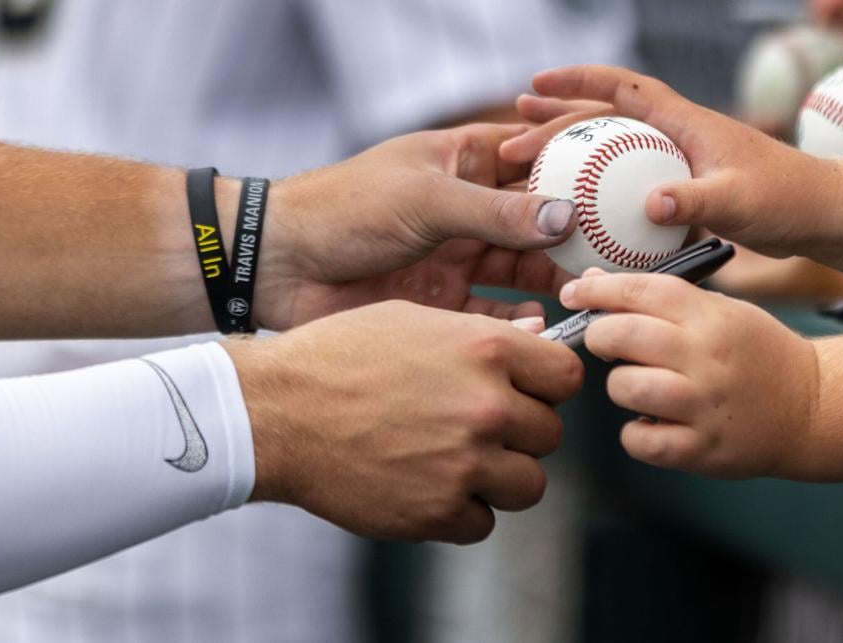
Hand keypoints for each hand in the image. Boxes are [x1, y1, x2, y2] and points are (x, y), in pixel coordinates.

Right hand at [224, 300, 583, 543]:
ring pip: (528, 485)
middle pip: (550, 435)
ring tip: (455, 461)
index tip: (527, 394)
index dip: (547, 387)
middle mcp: (486, 407)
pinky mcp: (438, 512)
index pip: (566, 378)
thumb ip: (483, 334)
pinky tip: (427, 486)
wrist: (276, 412)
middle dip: (520, 434)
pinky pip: (482, 523)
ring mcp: (465, 464)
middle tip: (476, 429)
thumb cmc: (338, 356)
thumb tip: (537, 341)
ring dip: (500, 478)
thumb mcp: (415, 319)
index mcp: (487, 351)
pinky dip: (461, 512)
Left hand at [253, 123, 578, 329]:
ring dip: (550, 285)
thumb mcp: (427, 199)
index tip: (617, 195)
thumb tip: (566, 217)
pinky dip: (515, 325)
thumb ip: (497, 213)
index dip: (577, 174)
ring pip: (521, 272)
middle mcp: (467, 211)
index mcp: (464, 163)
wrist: (277, 264)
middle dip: (574, 241)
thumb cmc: (344, 209)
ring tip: (579, 299)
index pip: (535, 160)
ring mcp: (456, 257)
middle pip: (538, 223)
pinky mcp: (440, 304)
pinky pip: (492, 316)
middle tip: (609, 263)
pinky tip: (535, 330)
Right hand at [501, 65, 836, 258]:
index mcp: (686, 123)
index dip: (578, 81)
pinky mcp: (683, 188)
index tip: (537, 83)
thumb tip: (651, 205)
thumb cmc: (787, 199)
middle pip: (604, 119)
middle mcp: (677, 135)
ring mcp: (678, 161)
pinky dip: (598, 193)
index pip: (624, 89)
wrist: (819, 215)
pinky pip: (627, 186)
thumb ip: (697, 200)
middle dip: (556, 120)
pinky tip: (576, 217)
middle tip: (510, 133)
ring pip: (611, 153)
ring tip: (529, 169)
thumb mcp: (740, 200)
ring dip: (571, 157)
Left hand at [559, 269, 816, 477]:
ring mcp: (704, 405)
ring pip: (625, 387)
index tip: (573, 292)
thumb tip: (592, 281)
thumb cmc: (755, 354)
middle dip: (599, 336)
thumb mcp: (719, 311)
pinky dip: (636, 434)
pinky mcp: (703, 449)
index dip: (596, 288)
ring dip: (620, 386)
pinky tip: (652, 423)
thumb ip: (659, 298)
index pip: (640, 289)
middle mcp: (705, 357)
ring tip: (637, 386)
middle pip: (621, 335)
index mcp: (709, 316)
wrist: (811, 407)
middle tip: (605, 342)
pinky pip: (641, 441)